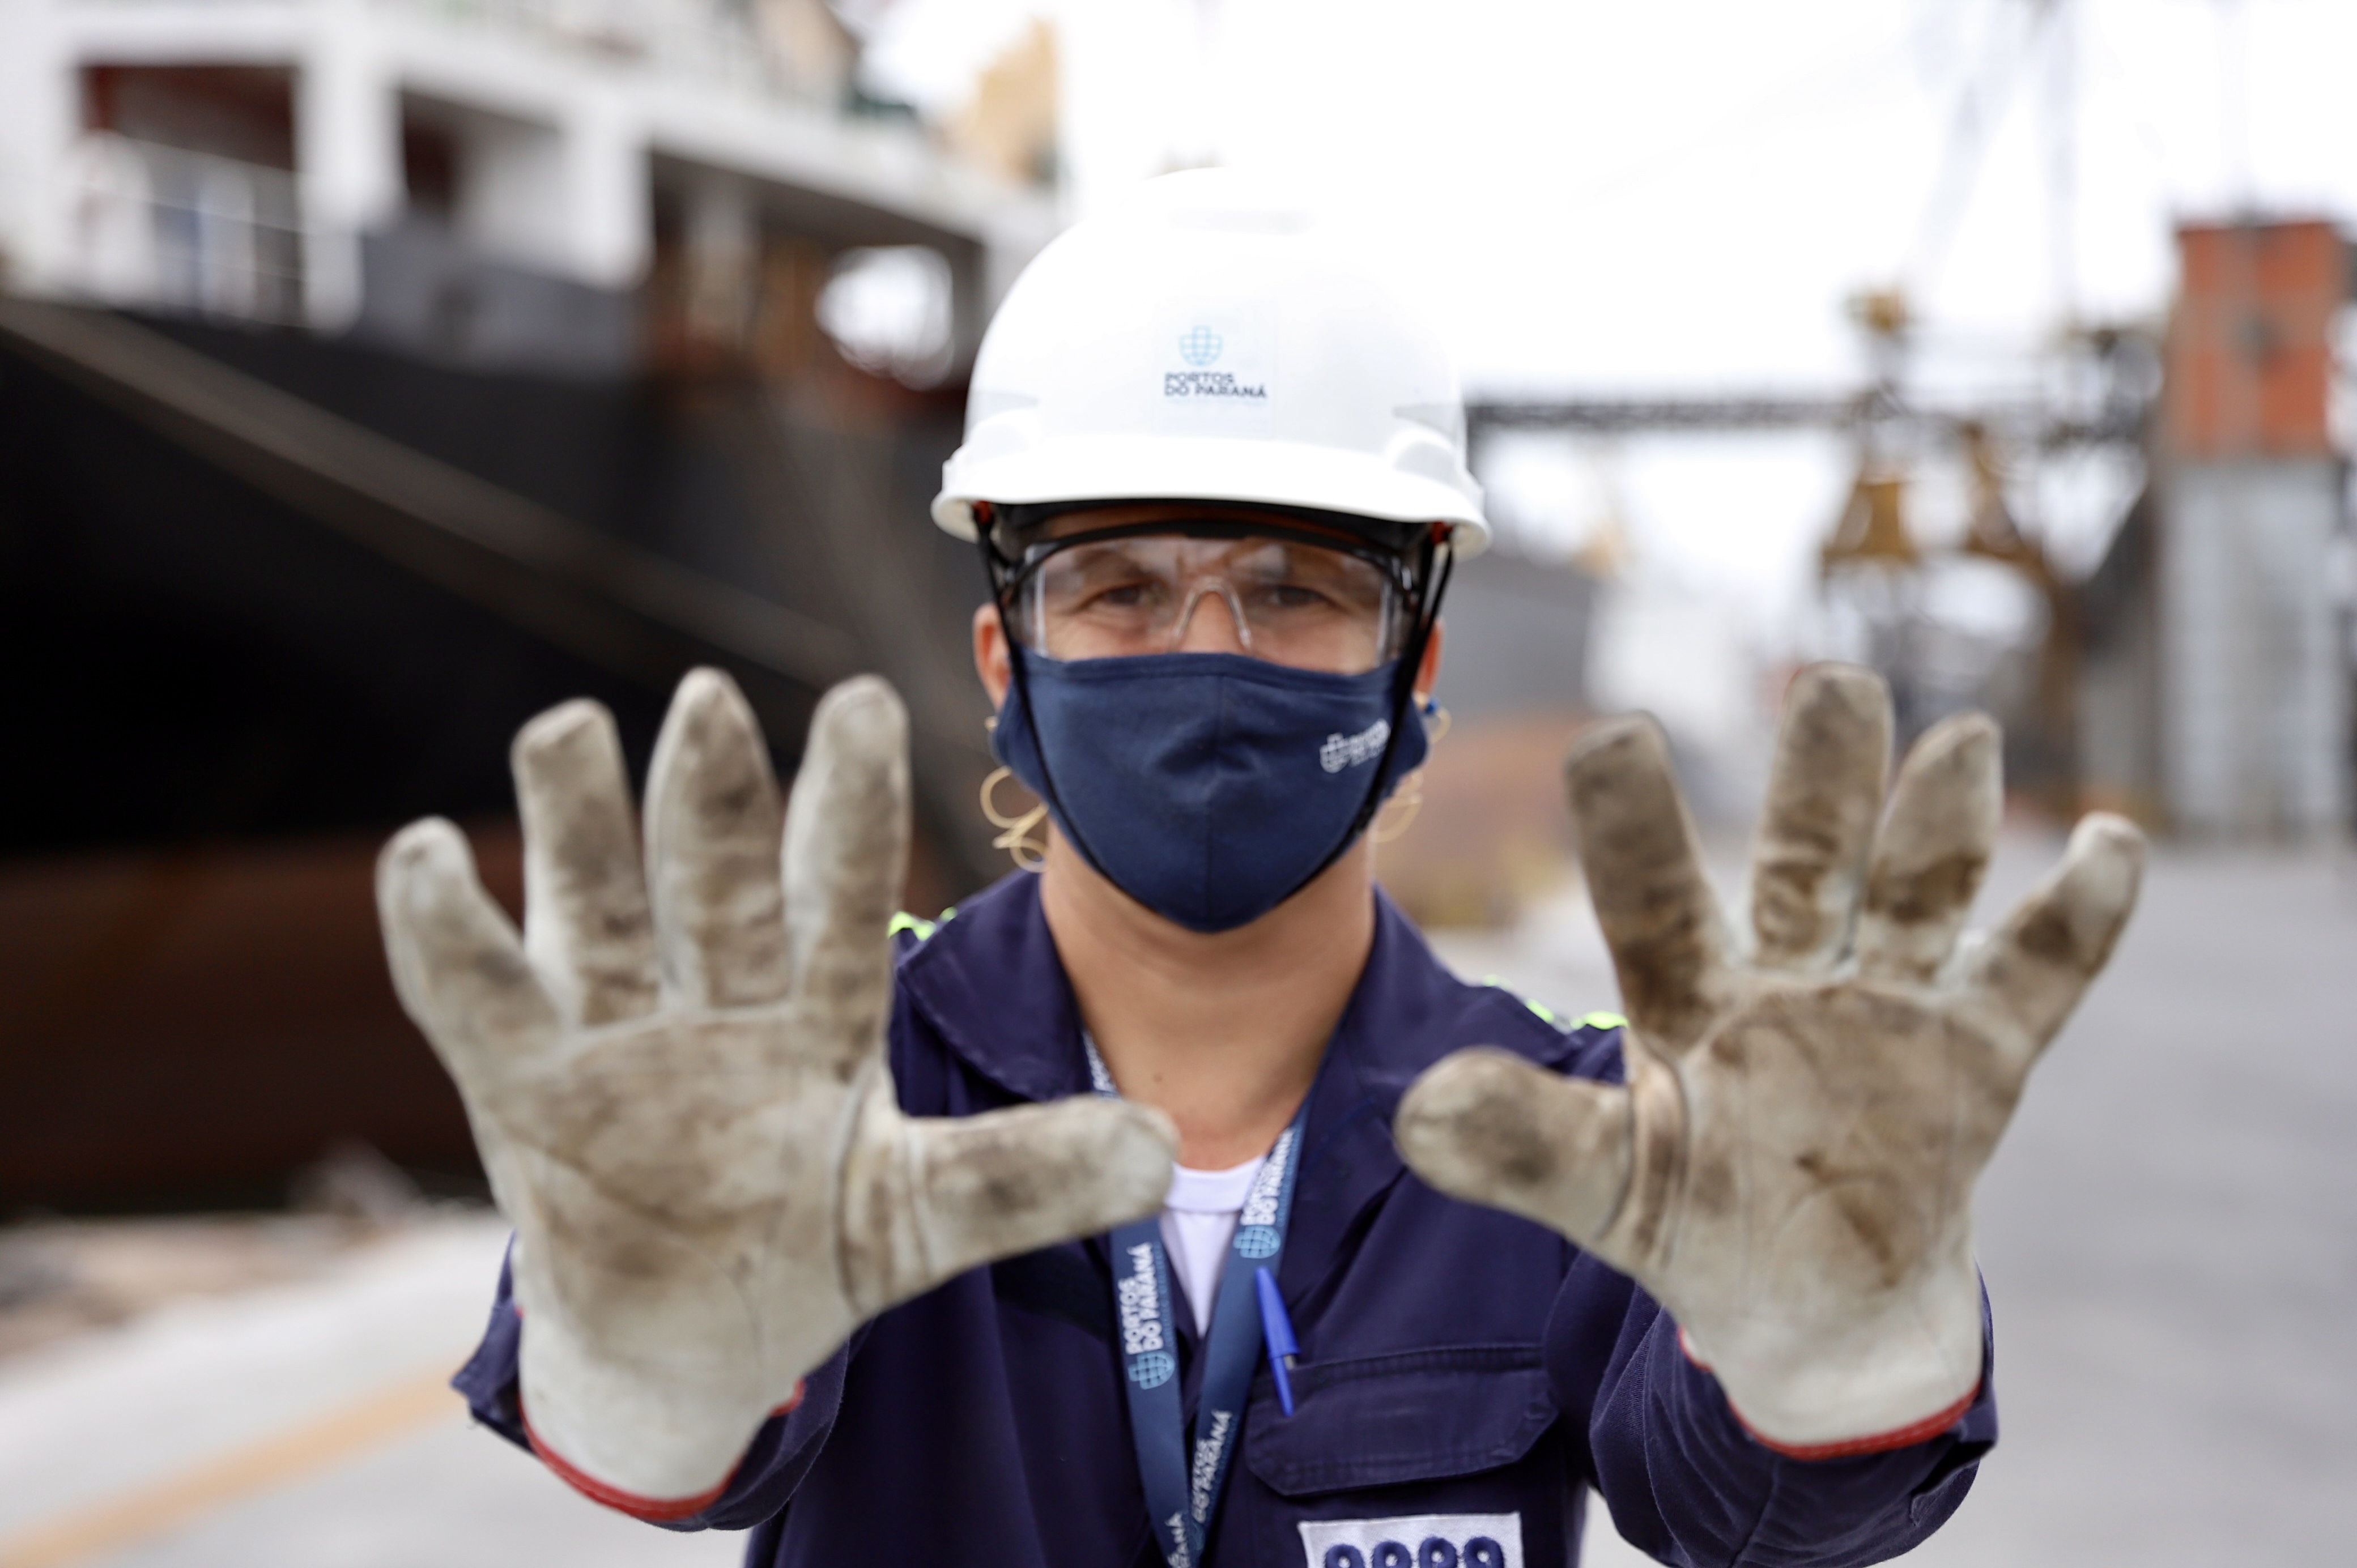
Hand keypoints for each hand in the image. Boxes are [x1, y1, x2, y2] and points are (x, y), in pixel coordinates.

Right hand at [378, 671, 1174, 1504]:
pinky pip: (477, 998)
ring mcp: (613, 1039)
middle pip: (710, 887)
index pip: (837, 896)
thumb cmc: (810, 1246)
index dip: (847, 809)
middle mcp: (714, 1003)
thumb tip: (1169, 1151)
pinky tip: (429, 853)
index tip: (864, 702)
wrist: (688, 1338)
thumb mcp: (924, 1216)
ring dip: (577, 828)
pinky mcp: (524, 1088)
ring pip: (593, 912)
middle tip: (708, 699)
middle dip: (709, 803)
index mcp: (816, 1017)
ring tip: (566, 727)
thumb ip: (1029, 1179)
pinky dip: (447, 933)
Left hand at [1395, 664, 2143, 1452]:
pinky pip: (2033, 976)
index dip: (1635, 826)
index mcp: (1686, 997)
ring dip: (1938, 824)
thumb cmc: (1696, 1224)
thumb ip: (1524, 1145)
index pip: (1653, 897)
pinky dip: (2077, 916)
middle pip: (1804, 860)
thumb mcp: (1604, 1187)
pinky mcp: (1974, 1052)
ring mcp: (1886, 1005)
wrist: (1811, 1304)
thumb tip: (1415, 1113)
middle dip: (1821, 781)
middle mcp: (1787, 976)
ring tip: (1956, 743)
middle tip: (1832, 687)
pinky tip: (2108, 843)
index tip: (1618, 739)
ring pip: (1914, 892)